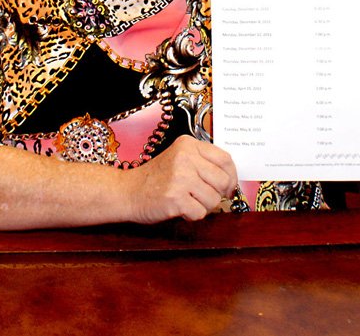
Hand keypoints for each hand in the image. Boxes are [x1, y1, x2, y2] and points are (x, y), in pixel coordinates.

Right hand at [122, 135, 237, 223]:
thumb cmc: (156, 177)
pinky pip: (200, 213)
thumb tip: (232, 180)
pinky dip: (192, 215)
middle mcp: (186, 158)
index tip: (227, 186)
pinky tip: (179, 207)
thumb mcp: (180, 158)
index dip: (231, 176)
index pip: (225, 159)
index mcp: (189, 145)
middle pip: (223, 181)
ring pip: (214, 200)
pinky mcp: (175, 199)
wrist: (128, 191)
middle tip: (202, 196)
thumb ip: (203, 162)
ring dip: (203, 206)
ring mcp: (180, 178)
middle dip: (216, 194)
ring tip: (186, 200)